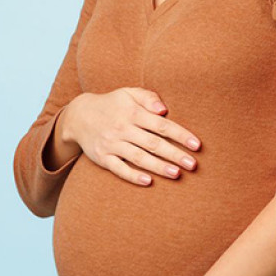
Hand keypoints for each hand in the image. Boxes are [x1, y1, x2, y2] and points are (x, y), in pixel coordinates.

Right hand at [64, 87, 201, 185]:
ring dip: (158, 166)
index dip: (180, 135)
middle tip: (193, 165)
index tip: (196, 145)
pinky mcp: (102, 158)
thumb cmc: (111, 105)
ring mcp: (112, 144)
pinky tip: (148, 181)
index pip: (161, 125)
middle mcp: (123, 128)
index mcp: (132, 113)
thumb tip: (164, 109)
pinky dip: (132, 175)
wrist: (78, 116)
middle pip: (153, 143)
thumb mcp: (128, 93)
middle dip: (174, 154)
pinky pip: (118, 168)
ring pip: (138, 157)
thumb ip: (147, 97)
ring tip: (176, 174)